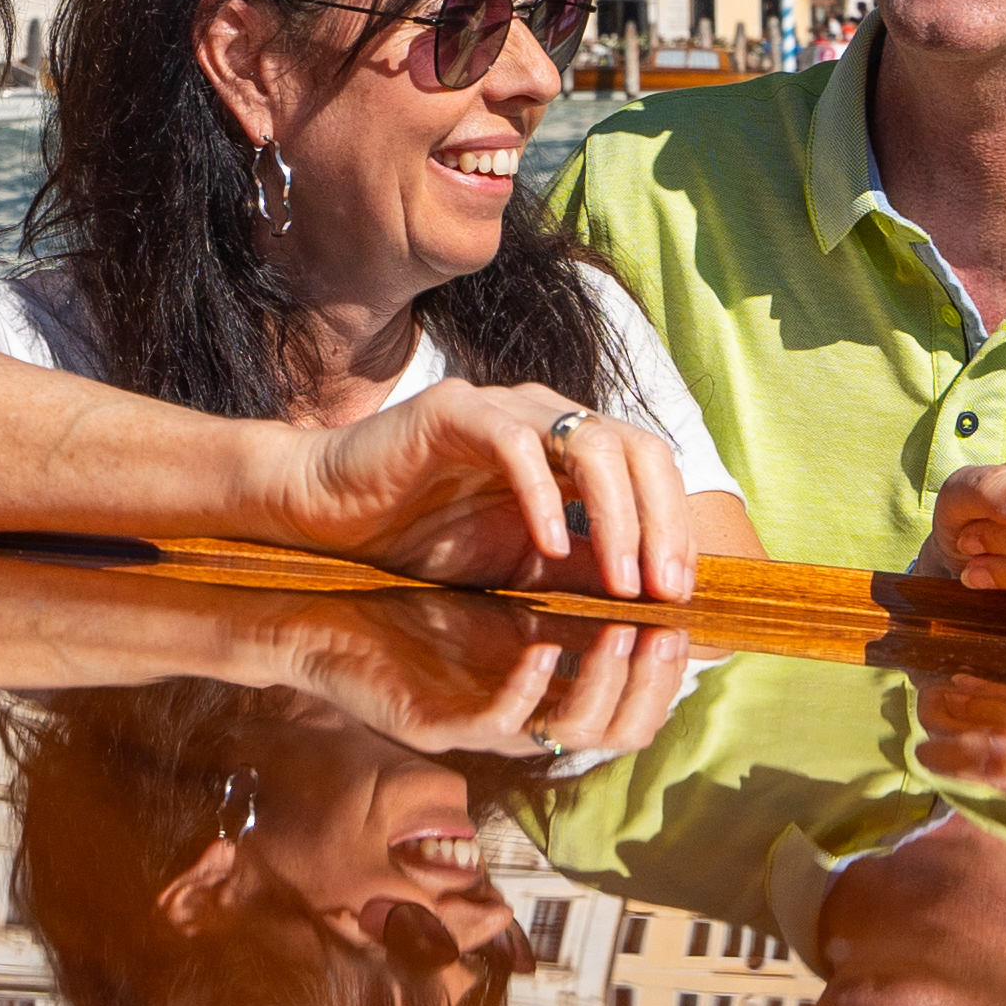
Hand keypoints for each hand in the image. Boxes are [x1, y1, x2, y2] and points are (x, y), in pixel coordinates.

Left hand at [262, 593, 703, 776]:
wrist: (322, 583)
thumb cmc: (416, 567)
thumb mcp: (511, 560)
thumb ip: (575, 560)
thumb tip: (650, 526)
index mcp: (551, 681)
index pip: (638, 702)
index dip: (671, 667)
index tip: (688, 605)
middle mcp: (525, 715)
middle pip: (619, 728)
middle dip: (653, 680)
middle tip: (668, 622)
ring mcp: (480, 725)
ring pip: (569, 733)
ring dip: (603, 684)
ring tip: (621, 628)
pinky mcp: (431, 723)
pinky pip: (497, 724)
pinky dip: (529, 691)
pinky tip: (544, 649)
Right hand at [266, 384, 702, 601]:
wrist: (328, 518)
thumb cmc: (421, 541)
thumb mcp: (521, 568)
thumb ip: (582, 569)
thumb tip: (655, 596)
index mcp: (567, 449)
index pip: (652, 469)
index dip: (675, 528)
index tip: (677, 595)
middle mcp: (545, 417)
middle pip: (638, 448)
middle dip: (661, 523)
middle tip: (659, 592)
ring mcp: (500, 409)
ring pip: (590, 441)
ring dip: (617, 516)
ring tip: (618, 580)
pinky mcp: (451, 411)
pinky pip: (514, 442)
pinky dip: (541, 494)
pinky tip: (545, 547)